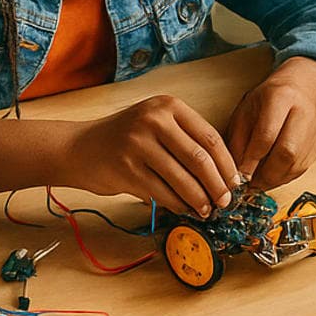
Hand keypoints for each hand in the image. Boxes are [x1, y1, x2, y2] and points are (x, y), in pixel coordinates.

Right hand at [67, 97, 240, 217]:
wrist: (79, 148)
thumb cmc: (126, 139)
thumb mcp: (157, 123)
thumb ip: (186, 139)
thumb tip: (223, 172)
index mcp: (169, 106)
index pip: (209, 136)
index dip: (226, 163)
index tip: (236, 181)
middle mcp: (154, 120)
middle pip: (199, 158)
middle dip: (217, 184)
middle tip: (225, 201)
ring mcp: (139, 144)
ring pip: (182, 178)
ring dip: (198, 199)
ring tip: (207, 210)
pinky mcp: (127, 169)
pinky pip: (161, 192)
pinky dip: (177, 204)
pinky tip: (185, 210)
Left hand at [223, 57, 315, 188]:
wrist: (301, 90)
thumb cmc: (268, 100)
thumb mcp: (246, 111)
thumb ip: (239, 140)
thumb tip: (236, 172)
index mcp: (281, 98)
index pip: (267, 135)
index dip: (252, 159)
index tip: (239, 175)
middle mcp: (303, 113)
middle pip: (287, 152)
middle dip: (265, 174)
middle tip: (248, 184)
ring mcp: (314, 132)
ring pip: (295, 165)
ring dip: (273, 180)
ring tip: (256, 183)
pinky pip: (300, 170)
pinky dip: (282, 179)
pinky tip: (269, 177)